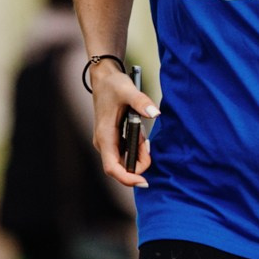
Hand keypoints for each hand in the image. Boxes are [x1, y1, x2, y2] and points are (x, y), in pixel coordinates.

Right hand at [89, 59, 158, 187]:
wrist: (104, 77)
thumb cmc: (113, 85)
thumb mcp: (128, 91)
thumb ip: (141, 102)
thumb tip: (155, 113)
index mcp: (104, 136)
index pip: (112, 168)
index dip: (127, 178)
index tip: (143, 181)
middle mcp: (104, 143)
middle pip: (121, 167)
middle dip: (139, 164)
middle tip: (149, 146)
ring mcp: (108, 142)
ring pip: (125, 160)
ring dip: (139, 155)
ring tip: (146, 139)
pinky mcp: (113, 139)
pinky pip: (126, 152)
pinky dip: (137, 149)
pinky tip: (142, 137)